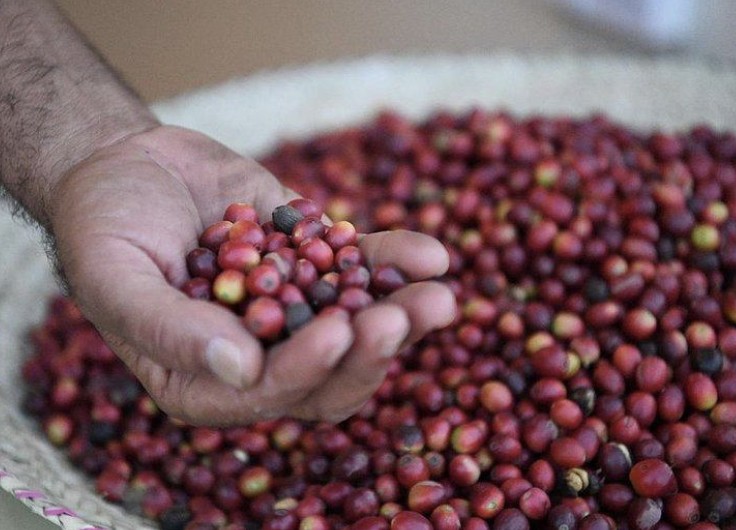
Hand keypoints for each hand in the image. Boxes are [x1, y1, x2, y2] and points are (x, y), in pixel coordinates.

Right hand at [49, 126, 455, 425]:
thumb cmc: (105, 225)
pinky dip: (396, 262)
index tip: (338, 329)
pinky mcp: (316, 262)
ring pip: (358, 327)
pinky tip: (431, 254)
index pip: (267, 393)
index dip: (306, 369)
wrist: (129, 165)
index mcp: (207, 379)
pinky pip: (363, 269)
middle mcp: (259, 354)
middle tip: (408, 316)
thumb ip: (167, 329)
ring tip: (439, 295)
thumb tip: (241, 370)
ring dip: (403, 315)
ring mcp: (293, 309)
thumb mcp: (114, 275)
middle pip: (329, 374)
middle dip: (372, 351)